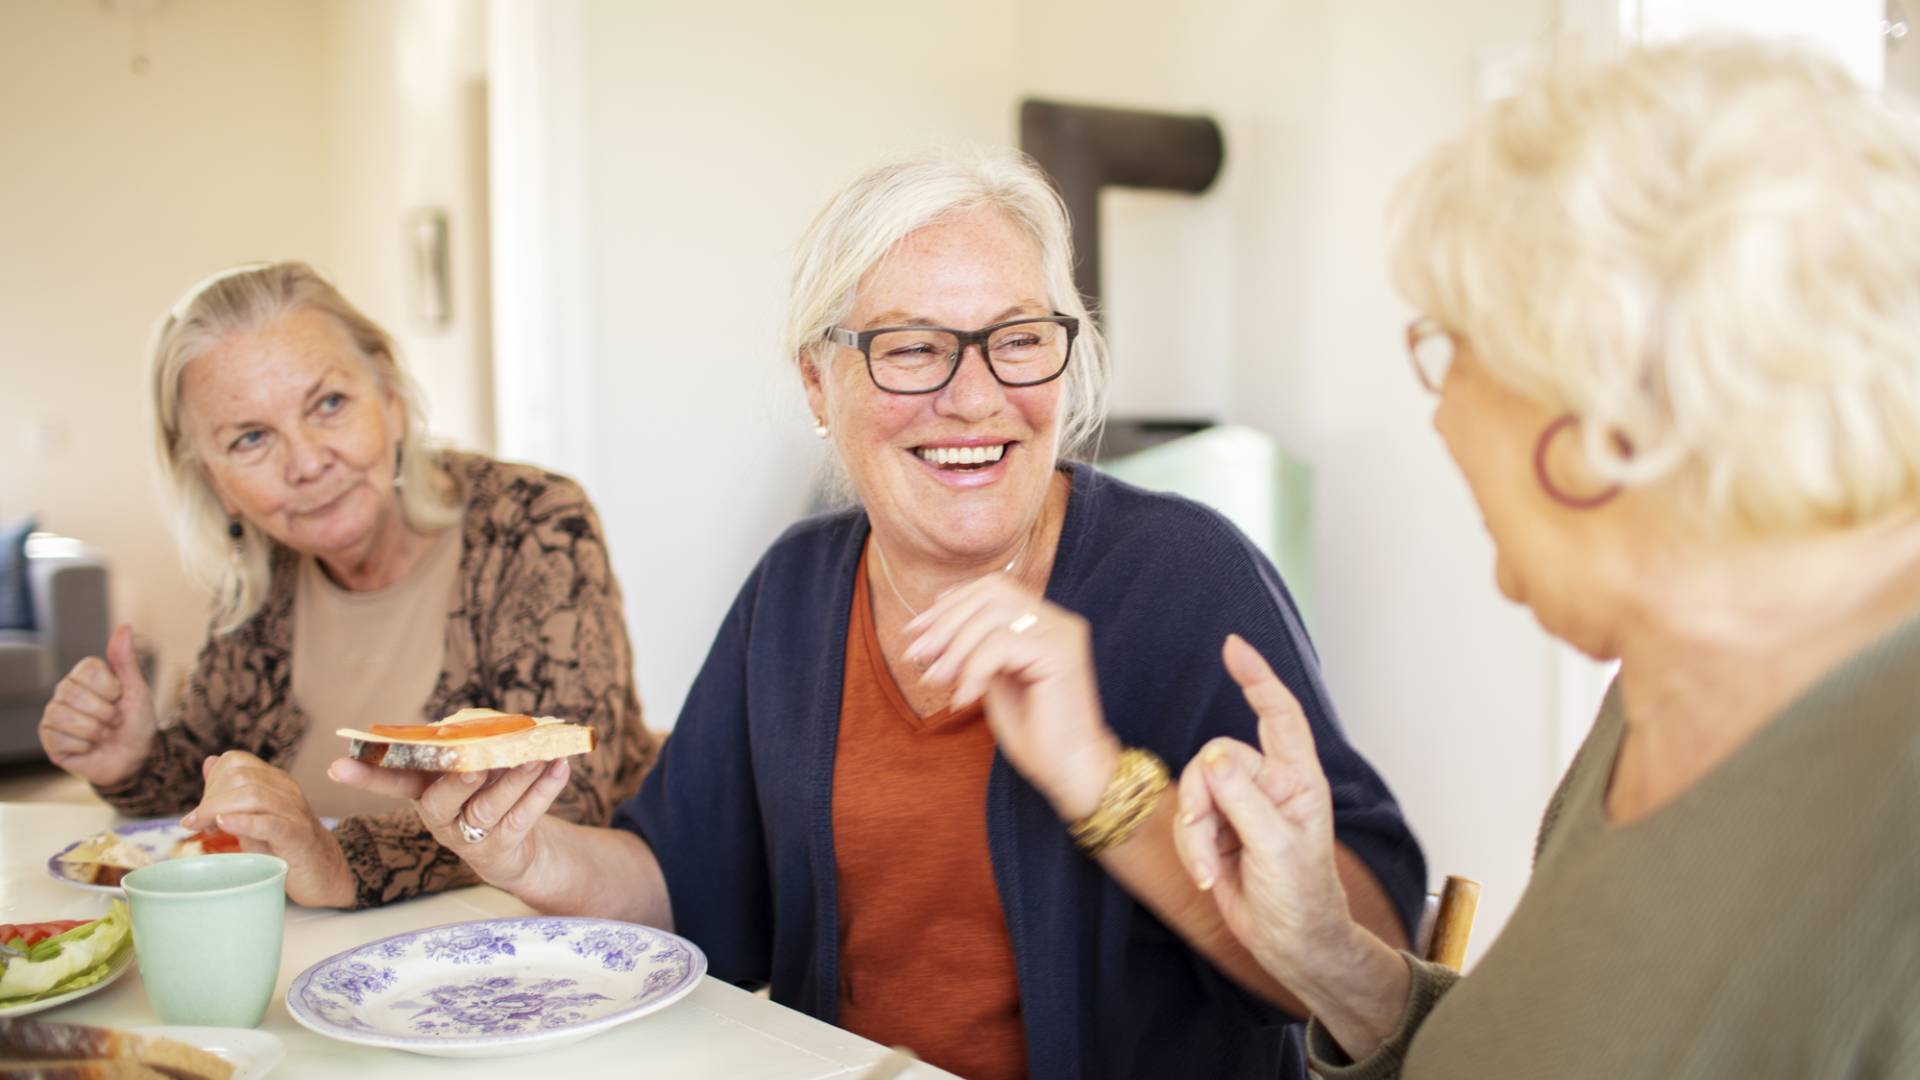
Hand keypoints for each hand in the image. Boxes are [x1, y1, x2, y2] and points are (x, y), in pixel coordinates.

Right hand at [39, 624, 157, 787]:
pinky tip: (88, 747)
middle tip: (113, 721)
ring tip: (102, 735)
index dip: (110, 688)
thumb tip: (124, 627)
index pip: (87, 669)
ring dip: (95, 731)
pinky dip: (83, 746)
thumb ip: (126, 661)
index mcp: (84, 677)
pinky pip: (60, 738)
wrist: (135, 758)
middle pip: (76, 693)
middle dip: (105, 712)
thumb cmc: (136, 722)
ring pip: (66, 716)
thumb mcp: (136, 690)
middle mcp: (65, 693)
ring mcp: (54, 715)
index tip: (119, 698)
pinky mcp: (49, 739)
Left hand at [183, 751, 353, 907]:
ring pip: (253, 795)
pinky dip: (242, 822)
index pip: (236, 761)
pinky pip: (270, 823)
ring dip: (218, 810)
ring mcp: (295, 812)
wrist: (322, 873)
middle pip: (240, 777)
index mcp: (274, 781)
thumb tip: (209, 762)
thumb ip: (231, 792)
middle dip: (209, 799)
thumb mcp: (253, 816)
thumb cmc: (284, 846)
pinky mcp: (298, 837)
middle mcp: (286, 790)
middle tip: (196, 824)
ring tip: (204, 829)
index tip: (198, 812)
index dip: (210, 782)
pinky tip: (223, 825)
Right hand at [328, 756, 571, 895]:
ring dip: (514, 780)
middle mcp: (440, 818)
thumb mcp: (477, 766)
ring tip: (537, 755)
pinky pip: (523, 818)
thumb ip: (477, 744)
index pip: (392, 780)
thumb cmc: (491, 793)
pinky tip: (559, 767)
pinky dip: (543, 791)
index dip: (367, 774)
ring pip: (487, 809)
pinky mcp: (501, 851)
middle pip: (440, 801)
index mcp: (426, 791)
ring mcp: (469, 839)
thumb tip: (493, 721)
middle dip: (459, 779)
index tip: (336, 765)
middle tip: (479, 762)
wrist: (522, 847)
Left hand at [905, 574, 1119, 820]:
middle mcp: (1057, 619)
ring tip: (936, 681)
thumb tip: (932, 625)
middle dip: (945, 622)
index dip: (950, 604)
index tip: (914, 631)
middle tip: (918, 657)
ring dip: (954, 648)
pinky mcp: (1060, 654)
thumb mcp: (994, 679)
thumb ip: (976, 648)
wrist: (1068, 771)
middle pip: (990, 593)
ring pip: (992, 616)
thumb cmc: (1033, 732)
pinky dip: (973, 670)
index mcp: (1043, 620)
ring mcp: (1062, 633)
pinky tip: (965, 699)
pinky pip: (1001, 645)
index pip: (992, 588)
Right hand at [1171, 634, 1355, 983]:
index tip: (1232, 647)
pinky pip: (1188, 820)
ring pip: (1195, 790)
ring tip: (1212, 869)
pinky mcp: (1218, 830)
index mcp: (1298, 779)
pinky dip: (1191, 849)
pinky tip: (1209, 875)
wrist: (1290, 945)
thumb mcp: (1278, 848)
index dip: (1257, 678)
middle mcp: (1270, 784)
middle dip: (1203, 800)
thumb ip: (1244, 799)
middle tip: (1209, 840)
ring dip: (1195, 833)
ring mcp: (1242, 806)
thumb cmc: (1303, 899)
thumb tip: (1214, 757)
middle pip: (1216, 758)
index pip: (1278, 715)